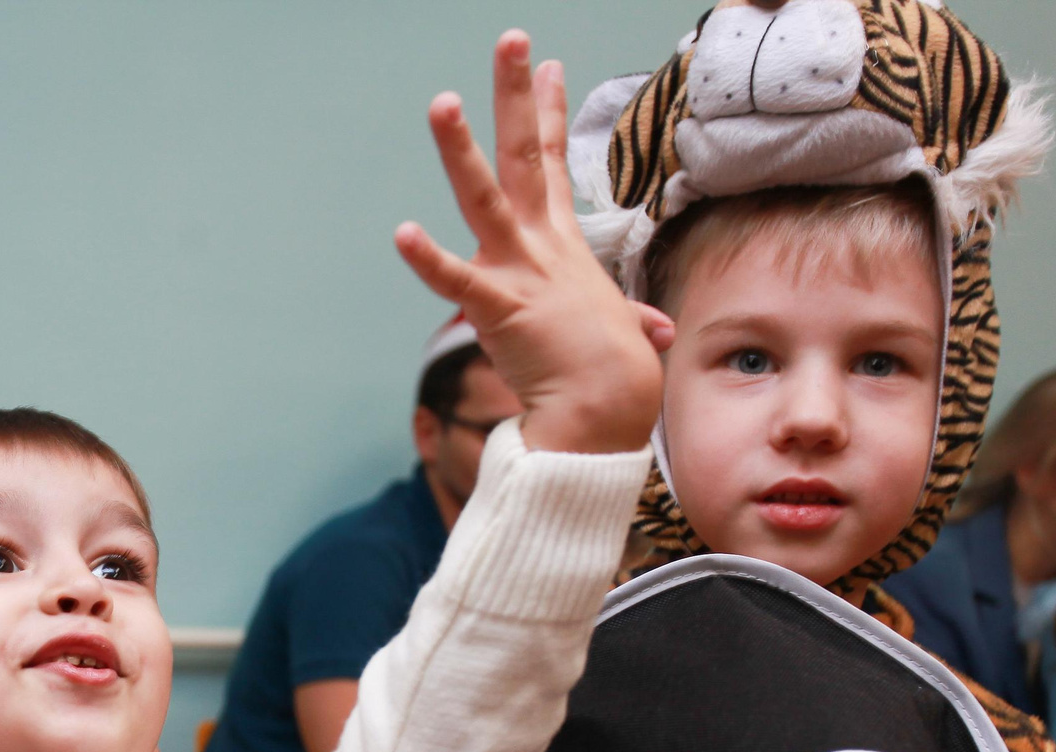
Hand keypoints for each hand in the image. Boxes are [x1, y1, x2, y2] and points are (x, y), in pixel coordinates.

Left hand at [393, 32, 671, 454]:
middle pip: (523, 153)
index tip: (548, 64)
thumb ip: (628, 321)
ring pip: (484, 197)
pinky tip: (401, 232)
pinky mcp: (497, 307)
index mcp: (560, 244)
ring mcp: (519, 270)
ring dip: (460, 149)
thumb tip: (654, 332)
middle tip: (511, 39)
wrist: (607, 408)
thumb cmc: (611, 373)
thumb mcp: (619, 331)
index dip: (546, 111)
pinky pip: (455, 280)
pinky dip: (428, 259)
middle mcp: (540, 244)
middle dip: (516, 93)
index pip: (550, 162)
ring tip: (441, 101)